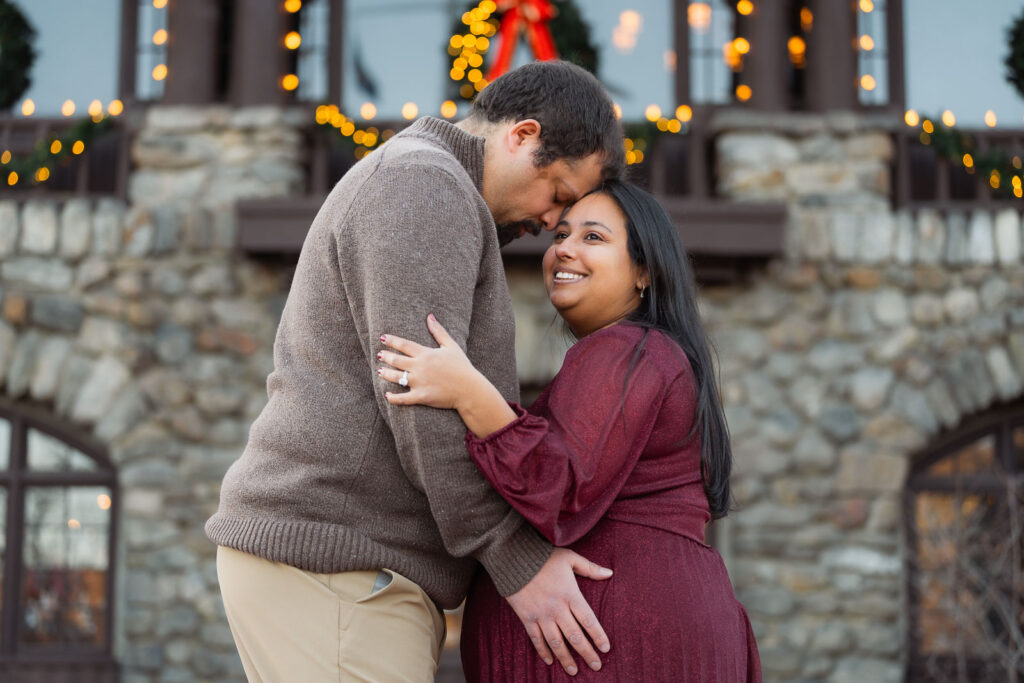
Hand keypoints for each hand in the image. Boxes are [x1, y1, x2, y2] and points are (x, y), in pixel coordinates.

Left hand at [378, 314, 477, 409]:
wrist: (470, 389)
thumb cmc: (462, 367)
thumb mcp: (451, 346)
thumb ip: (439, 331)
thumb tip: (430, 316)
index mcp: (426, 354)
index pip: (404, 345)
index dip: (392, 341)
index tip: (382, 338)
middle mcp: (420, 367)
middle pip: (396, 360)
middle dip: (386, 356)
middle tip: (379, 355)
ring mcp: (419, 382)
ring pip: (396, 377)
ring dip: (386, 373)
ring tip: (380, 371)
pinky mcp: (421, 396)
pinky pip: (403, 398)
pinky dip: (393, 398)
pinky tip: (387, 396)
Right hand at [505, 548, 612, 675]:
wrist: (514, 556)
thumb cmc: (544, 556)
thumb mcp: (570, 558)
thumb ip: (590, 568)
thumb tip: (610, 573)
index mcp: (570, 594)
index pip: (588, 620)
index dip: (598, 636)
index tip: (606, 648)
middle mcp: (557, 608)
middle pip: (575, 636)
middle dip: (587, 653)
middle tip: (596, 666)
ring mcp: (541, 614)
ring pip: (556, 642)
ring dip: (566, 658)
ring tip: (574, 671)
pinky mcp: (526, 617)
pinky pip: (536, 638)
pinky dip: (543, 651)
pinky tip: (550, 661)